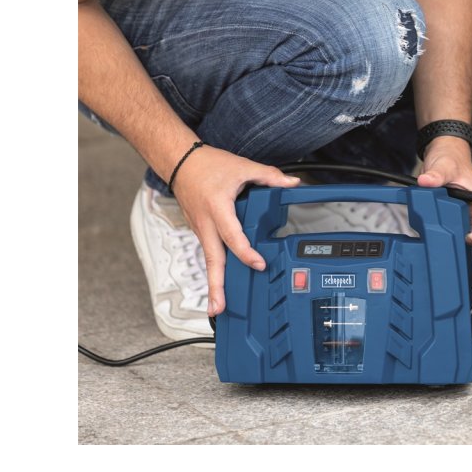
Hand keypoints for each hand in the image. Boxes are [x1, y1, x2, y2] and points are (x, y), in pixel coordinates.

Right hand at [170, 145, 299, 316]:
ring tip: (218, 307)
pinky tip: (220, 285)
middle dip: (215, 286)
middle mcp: (207, 223)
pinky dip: (214, 270)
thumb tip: (292, 182)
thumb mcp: (242, 167)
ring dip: (213, 283)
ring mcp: (201, 229)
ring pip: (210, 260)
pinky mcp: (201, 231)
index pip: (233, 235)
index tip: (258, 264)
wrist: (179, 163)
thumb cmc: (207, 165)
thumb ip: (268, 176)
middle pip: (212, 260)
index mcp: (218, 208)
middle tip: (219, 308)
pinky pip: (209, 253)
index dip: (246, 252)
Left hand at [416, 136, 471, 290]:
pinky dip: (456, 257)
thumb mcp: (444, 166)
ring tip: (469, 285)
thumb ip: (436, 174)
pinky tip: (452, 270)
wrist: (442, 159)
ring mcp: (465, 222)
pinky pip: (456, 243)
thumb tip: (427, 181)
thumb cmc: (451, 161)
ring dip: (470, 265)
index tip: (470, 239)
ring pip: (471, 247)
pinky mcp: (452, 225)